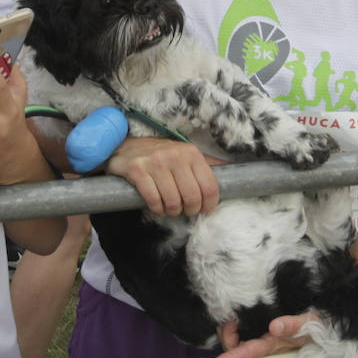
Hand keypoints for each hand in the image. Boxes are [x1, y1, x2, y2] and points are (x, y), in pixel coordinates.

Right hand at [104, 137, 221, 215]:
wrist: (125, 146)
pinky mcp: (137, 170)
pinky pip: (153, 200)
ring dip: (171, 211)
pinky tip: (157, 206)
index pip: (210, 187)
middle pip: (192, 197)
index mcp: (191, 153)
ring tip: (169, 208)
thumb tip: (232, 173)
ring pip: (173, 201)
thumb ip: (205, 165)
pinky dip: (157, 209)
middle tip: (184, 210)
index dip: (208, 205)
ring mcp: (155, 162)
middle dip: (189, 210)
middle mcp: (175, 155)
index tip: (202, 210)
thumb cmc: (159, 155)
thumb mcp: (184, 155)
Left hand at [210, 312, 314, 357]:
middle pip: (238, 347)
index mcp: (275, 343)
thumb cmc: (320, 326)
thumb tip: (274, 327)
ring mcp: (265, 336)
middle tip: (227, 319)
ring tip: (231, 314)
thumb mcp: (309, 323)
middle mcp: (267, 342)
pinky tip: (238, 314)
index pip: (249, 352)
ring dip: (230, 330)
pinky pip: (245, 331)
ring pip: (239, 340)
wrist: (327, 322)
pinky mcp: (266, 329)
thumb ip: (293, 325)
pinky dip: (236, 324)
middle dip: (226, 337)